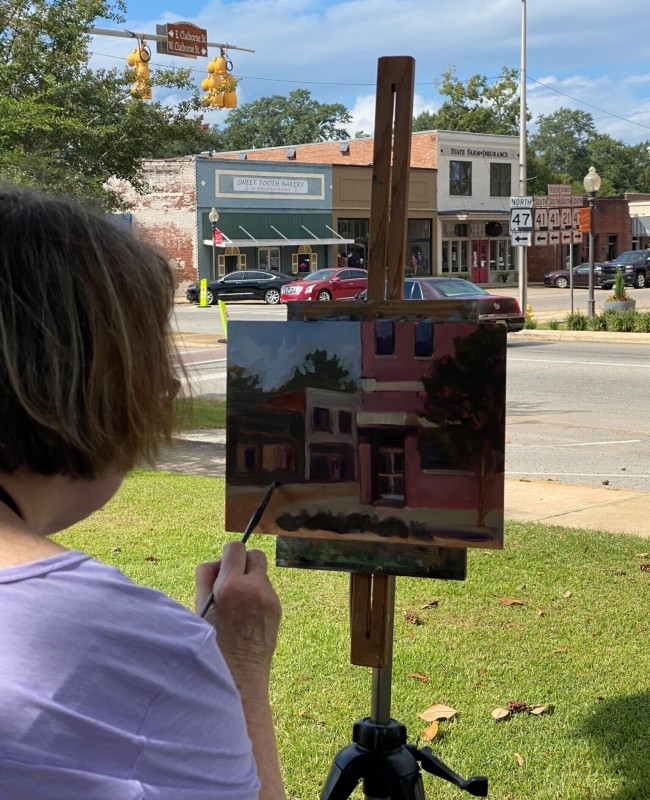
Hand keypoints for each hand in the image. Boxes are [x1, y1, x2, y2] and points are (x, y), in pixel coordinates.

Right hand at [196, 541, 281, 683]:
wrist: (238, 675)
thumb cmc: (212, 642)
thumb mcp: (200, 607)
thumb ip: (206, 576)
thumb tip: (218, 561)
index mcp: (231, 586)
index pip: (235, 547)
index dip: (227, 555)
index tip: (222, 569)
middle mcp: (255, 588)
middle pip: (255, 553)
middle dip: (243, 562)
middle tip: (231, 581)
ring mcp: (270, 598)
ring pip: (261, 572)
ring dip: (250, 579)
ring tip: (238, 602)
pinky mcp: (277, 608)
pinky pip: (266, 590)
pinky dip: (256, 595)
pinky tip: (247, 615)